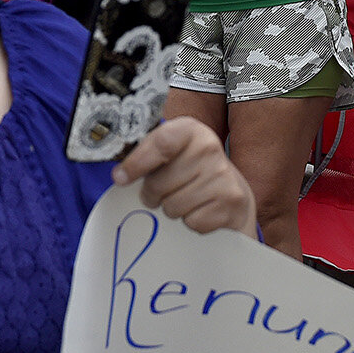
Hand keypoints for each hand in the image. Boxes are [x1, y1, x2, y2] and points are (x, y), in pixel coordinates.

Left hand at [113, 117, 256, 235]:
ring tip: (185, 199)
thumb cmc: (192, 172)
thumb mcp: (173, 154)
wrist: (233, 193)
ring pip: (173, 206)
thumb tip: (120, 176)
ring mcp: (223, 175)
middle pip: (160, 182)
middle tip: (162, 192)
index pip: (160, 144)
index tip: (120, 179)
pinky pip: (191, 222)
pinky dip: (191, 222)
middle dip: (154, 194)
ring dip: (173, 209)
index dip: (136, 164)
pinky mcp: (230, 202)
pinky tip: (201, 210)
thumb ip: (147, 156)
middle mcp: (209, 147)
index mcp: (190, 130)